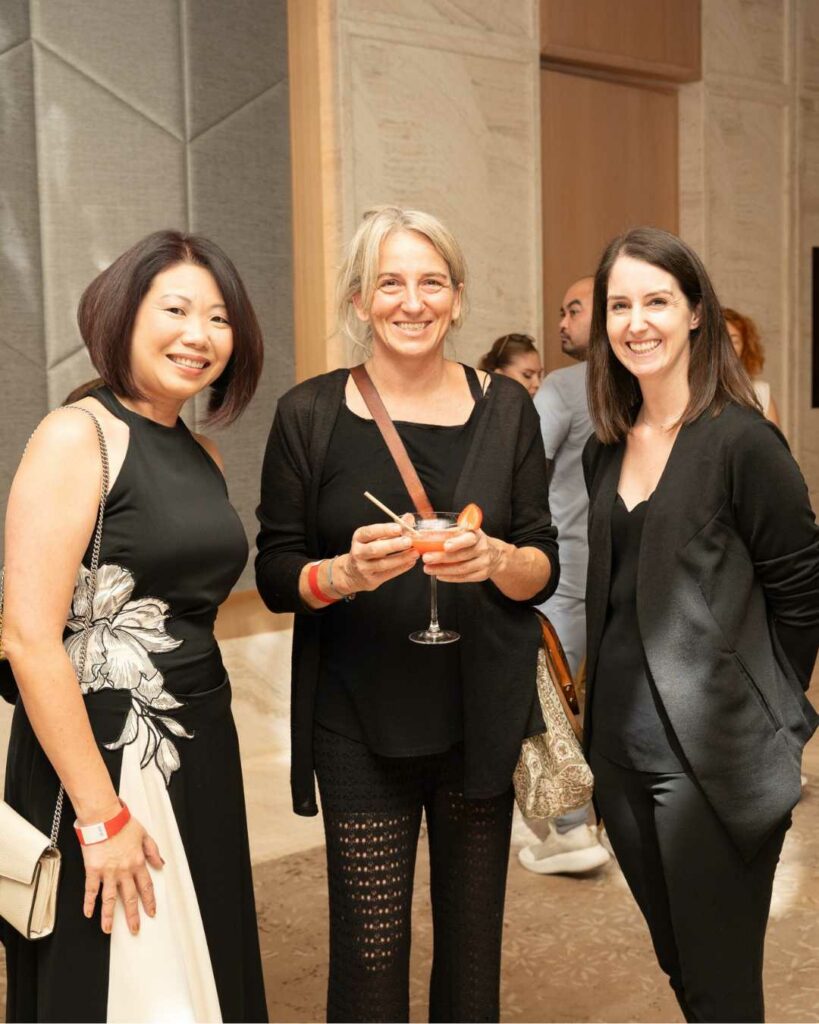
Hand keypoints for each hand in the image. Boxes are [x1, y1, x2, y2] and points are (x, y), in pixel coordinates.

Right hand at [81, 815, 163, 934]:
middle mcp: (124, 870)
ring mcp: (108, 872)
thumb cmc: (124, 824)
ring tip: (108, 930)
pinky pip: (91, 890)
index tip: (151, 912)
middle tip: (134, 929)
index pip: (146, 886)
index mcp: (138, 862)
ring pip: (110, 899)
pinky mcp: (93, 870)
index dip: (149, 901)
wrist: (105, 818)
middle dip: (132, 915)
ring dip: (109, 916)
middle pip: (130, 897)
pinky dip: (89, 903)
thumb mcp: (145, 835)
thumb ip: (153, 851)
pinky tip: (88, 913)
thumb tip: (161, 864)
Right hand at [336, 522, 418, 593]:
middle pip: (375, 549)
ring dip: (401, 558)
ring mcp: (363, 568)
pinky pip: (388, 574)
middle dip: (393, 545)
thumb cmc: (368, 549)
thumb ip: (393, 528)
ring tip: (415, 553)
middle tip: (409, 541)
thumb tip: (409, 518)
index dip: (384, 530)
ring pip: (383, 563)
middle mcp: (358, 552)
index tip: (399, 528)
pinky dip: (401, 568)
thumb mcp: (375, 537)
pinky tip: (411, 562)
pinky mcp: (370, 580)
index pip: (369, 532)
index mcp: (358, 538)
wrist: (353, 573)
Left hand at [421, 528, 505, 583]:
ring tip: (428, 568)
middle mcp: (482, 548)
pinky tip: (438, 575)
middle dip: (442, 557)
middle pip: (462, 555)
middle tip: (426, 558)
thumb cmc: (472, 540)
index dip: (457, 542)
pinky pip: (464, 577)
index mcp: (476, 534)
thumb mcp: (464, 531)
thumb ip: (448, 532)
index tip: (445, 545)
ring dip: (442, 569)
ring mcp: (484, 562)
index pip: (467, 538)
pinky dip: (450, 577)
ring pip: (461, 568)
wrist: (494, 554)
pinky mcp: (482, 574)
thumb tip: (424, 534)